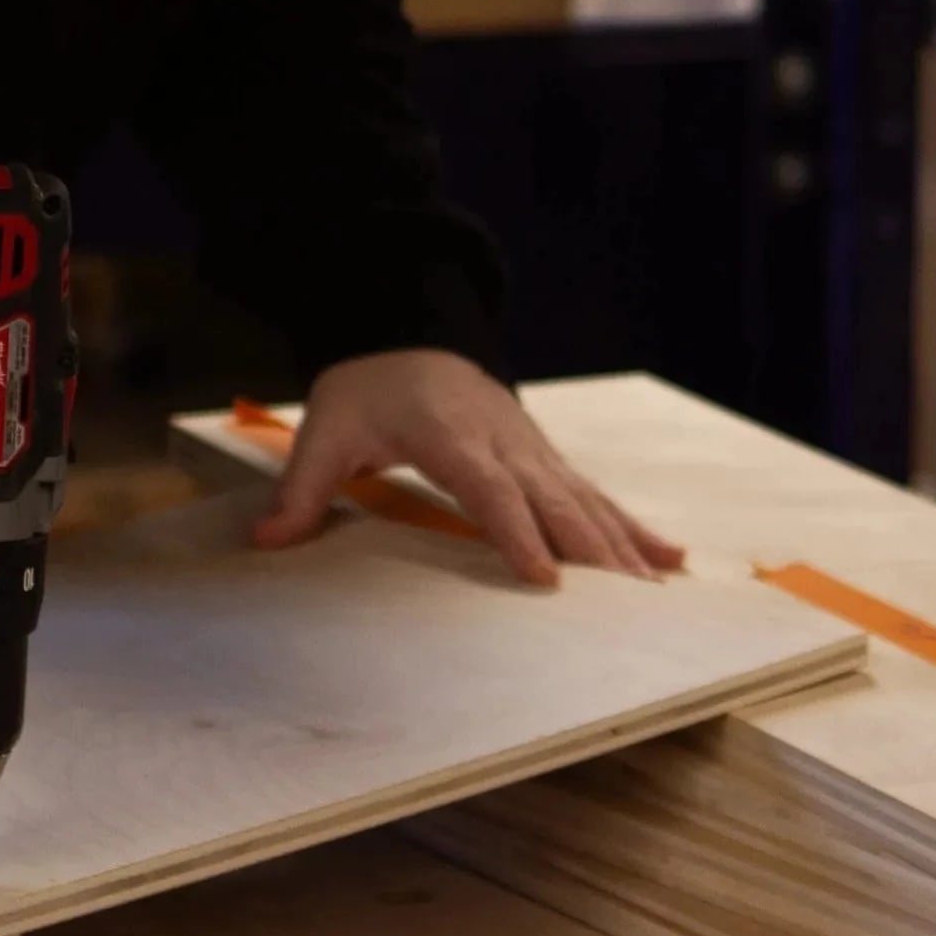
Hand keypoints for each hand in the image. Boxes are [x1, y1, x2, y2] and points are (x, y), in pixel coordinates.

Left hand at [257, 350, 686, 584]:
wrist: (410, 335)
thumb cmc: (368, 389)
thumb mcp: (324, 430)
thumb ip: (302, 488)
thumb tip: (268, 539)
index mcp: (449, 434)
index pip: (488, 487)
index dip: (516, 530)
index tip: (543, 576)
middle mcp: (503, 441)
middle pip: (552, 498)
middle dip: (591, 549)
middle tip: (624, 600)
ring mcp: (532, 449)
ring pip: (584, 499)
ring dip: (621, 545)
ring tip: (655, 591)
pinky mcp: (546, 459)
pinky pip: (594, 495)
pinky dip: (633, 526)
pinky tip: (668, 557)